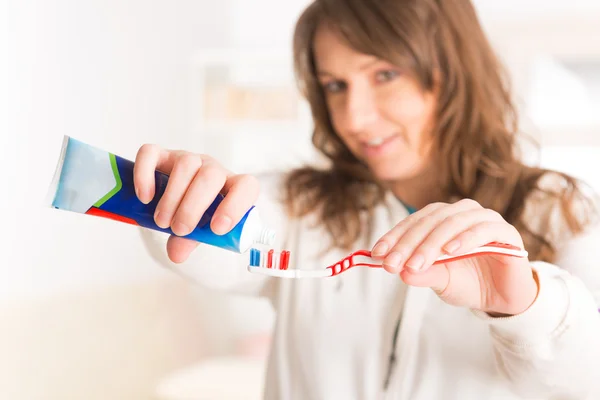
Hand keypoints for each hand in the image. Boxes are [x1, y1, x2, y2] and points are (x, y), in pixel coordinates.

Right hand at [133, 144, 259, 262]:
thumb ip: (190, 242)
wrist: (175, 200)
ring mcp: (187, 158)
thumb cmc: (194, 216)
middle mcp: (212, 169)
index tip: (217, 229)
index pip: (246, 186)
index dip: (235, 206)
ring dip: (172, 196)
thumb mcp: (196, 232)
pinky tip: (145, 198)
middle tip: (180, 229)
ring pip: (186, 164)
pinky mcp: (161, 155)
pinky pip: (152, 154)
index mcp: (231, 187)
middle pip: (210, 176)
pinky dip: (146, 174)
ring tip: (161, 222)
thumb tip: (176, 255)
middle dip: (194, 206)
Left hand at [371, 199, 538, 315]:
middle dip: (409, 243)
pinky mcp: (506, 233)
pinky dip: (466, 238)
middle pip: (430, 221)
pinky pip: (484, 230)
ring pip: (453, 222)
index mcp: (442, 219)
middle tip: (393, 263)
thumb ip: (422, 273)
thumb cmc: (469, 283)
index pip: (414, 222)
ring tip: (417, 262)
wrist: (503, 298)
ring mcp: (485, 220)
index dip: (394, 237)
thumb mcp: (440, 280)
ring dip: (432, 243)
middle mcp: (462, 213)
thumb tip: (399, 271)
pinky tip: (451, 251)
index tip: (376, 254)